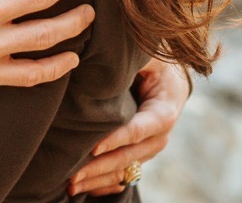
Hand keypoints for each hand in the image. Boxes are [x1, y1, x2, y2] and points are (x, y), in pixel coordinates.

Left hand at [68, 58, 189, 195]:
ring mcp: (150, 147)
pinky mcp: (139, 154)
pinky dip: (105, 184)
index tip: (94, 147)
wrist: (168, 77)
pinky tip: (85, 188)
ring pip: (126, 169)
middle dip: (102, 166)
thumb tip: (107, 61)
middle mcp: (159, 134)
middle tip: (74, 174)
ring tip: (72, 185)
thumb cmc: (153, 60)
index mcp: (165, 109)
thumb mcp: (149, 54)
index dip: (118, 139)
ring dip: (99, 179)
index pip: (140, 128)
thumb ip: (134, 58)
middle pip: (131, 155)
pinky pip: (124, 174)